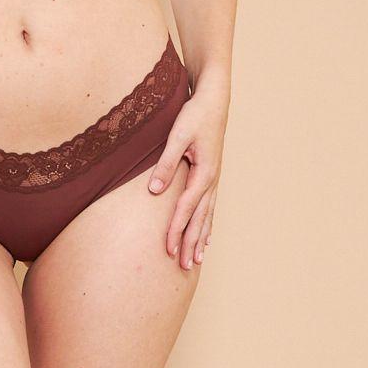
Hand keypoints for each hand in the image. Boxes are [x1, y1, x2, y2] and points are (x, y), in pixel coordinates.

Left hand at [147, 86, 227, 268]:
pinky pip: (210, 206)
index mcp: (204, 173)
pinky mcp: (211, 174)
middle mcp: (212, 180)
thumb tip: (154, 191)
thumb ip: (166, 164)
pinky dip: (206, 224)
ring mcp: (214, 178)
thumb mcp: (177, 136)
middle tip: (183, 267)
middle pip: (199, 219)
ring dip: (200, 238)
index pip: (186, 208)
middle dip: (190, 243)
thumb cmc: (195, 115)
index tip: (168, 250)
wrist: (213, 100)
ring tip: (196, 261)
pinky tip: (205, 237)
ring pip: (207, 216)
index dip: (176, 230)